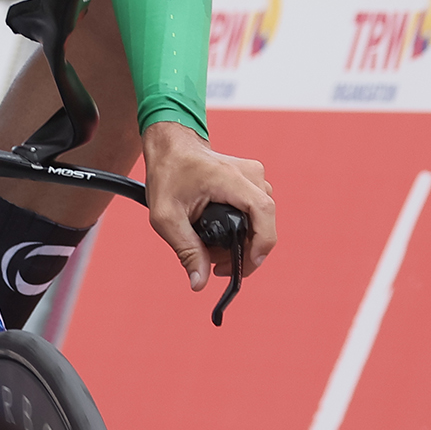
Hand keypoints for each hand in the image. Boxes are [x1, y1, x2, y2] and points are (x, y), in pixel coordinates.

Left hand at [141, 122, 275, 291]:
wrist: (171, 146)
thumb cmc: (167, 174)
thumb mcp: (166, 216)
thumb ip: (185, 249)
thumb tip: (199, 283)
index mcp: (229, 178)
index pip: (263, 211)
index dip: (263, 242)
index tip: (246, 264)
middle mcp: (249, 174)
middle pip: (264, 222)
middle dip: (245, 250)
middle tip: (215, 263)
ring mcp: (253, 176)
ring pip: (261, 220)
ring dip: (243, 241)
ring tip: (212, 250)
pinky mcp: (252, 182)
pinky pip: (257, 213)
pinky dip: (242, 229)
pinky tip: (220, 237)